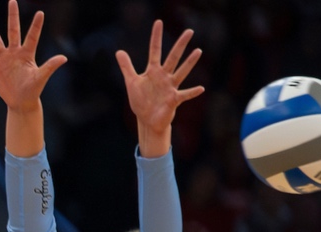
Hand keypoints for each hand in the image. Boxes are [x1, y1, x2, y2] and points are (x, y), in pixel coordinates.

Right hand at [0, 2, 66, 112]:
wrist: (21, 101)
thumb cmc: (33, 89)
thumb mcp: (41, 77)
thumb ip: (50, 66)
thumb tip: (64, 58)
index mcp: (27, 53)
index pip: (32, 36)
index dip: (36, 25)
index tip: (40, 13)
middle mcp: (15, 52)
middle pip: (13, 30)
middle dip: (12, 16)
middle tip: (12, 1)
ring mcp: (3, 58)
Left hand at [116, 20, 203, 155]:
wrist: (147, 119)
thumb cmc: (141, 100)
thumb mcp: (131, 82)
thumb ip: (127, 67)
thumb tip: (119, 51)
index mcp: (153, 71)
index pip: (155, 51)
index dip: (155, 37)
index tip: (158, 22)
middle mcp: (164, 76)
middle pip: (173, 58)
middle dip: (180, 45)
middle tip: (189, 31)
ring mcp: (170, 87)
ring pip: (181, 72)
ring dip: (189, 63)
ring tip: (198, 51)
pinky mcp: (173, 100)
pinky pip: (184, 95)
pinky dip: (192, 92)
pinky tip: (201, 88)